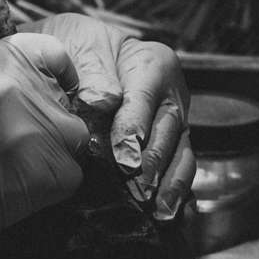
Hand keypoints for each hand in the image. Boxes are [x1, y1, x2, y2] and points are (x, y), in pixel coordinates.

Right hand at [0, 34, 90, 258]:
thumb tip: (26, 74)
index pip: (52, 52)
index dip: (56, 75)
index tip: (55, 91)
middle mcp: (14, 85)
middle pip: (61, 99)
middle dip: (45, 122)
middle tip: (11, 147)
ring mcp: (34, 126)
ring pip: (71, 136)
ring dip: (50, 153)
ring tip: (7, 169)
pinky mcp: (47, 169)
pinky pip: (69, 174)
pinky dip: (49, 185)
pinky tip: (12, 189)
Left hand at [37, 13, 193, 218]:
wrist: (78, 56)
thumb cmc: (79, 49)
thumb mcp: (81, 46)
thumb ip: (92, 71)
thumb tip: (103, 101)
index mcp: (153, 64)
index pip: (144, 99)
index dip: (134, 129)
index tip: (124, 157)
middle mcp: (170, 94)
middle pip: (166, 131)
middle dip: (151, 164)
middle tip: (137, 190)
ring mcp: (173, 122)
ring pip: (180, 154)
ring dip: (168, 184)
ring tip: (156, 210)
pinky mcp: (171, 145)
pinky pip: (179, 169)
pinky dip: (174, 191)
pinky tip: (165, 212)